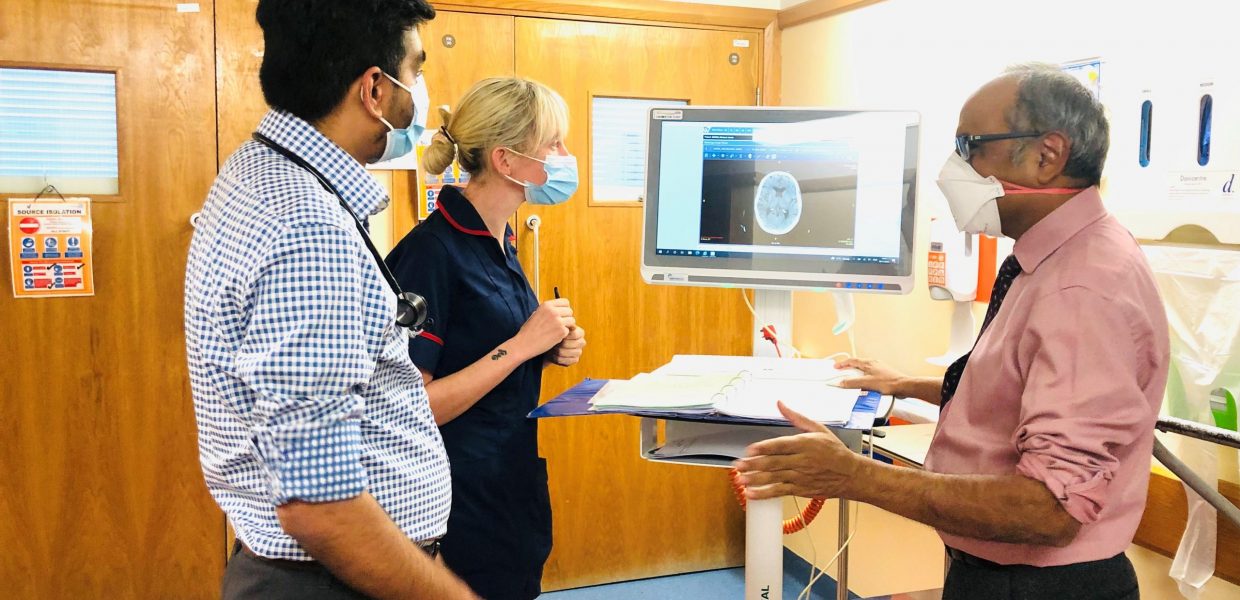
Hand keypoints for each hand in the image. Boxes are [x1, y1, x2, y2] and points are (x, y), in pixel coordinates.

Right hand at [516, 299, 573, 356]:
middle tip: (559, 325)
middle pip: (570, 311)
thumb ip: (548, 311)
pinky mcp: (561, 331)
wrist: (524, 344)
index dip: (565, 309)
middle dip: (566, 318)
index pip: (565, 302)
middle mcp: (553, 311)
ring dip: (566, 326)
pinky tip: (554, 337)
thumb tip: (559, 309)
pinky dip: (563, 335)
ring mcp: (558, 321)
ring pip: (572, 321)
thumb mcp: (536, 314)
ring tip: (556, 331)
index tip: (561, 315)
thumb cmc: (528, 331)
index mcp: (546, 305)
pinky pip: (568, 331)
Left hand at [546, 325, 585, 366]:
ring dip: (557, 351)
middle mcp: (581, 342)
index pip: (574, 334)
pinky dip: (558, 359)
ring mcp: (579, 351)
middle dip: (559, 343)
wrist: (549, 345)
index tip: (555, 334)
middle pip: (570, 344)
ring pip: (567, 353)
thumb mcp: (556, 327)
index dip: (564, 335)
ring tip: (551, 347)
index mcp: (579, 332)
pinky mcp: (575, 359)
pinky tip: (553, 355)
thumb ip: (562, 325)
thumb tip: (567, 326)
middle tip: (551, 342)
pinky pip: (567, 361)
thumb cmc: (553, 333)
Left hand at [732, 402, 862, 499]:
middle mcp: (801, 461)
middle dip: (753, 465)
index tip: (750, 449)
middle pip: (773, 463)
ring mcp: (800, 477)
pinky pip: (779, 491)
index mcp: (805, 444)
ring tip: (740, 479)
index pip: (780, 445)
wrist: (850, 474)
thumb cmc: (835, 452)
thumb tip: (781, 404)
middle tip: (738, 466)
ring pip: (774, 478)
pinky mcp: (800, 489)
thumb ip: (797, 417)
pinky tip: (751, 493)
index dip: (764, 448)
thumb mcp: (818, 429)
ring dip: (755, 479)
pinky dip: (764, 493)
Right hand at [835, 357, 907, 395]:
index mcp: (869, 363)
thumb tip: (842, 382)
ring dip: (857, 373)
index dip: (843, 364)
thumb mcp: (867, 383)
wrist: (903, 386)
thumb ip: (853, 383)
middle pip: (858, 363)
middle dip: (849, 368)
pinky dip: (864, 377)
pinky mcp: (884, 374)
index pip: (852, 361)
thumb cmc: (888, 383)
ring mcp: (879, 368)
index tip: (836, 367)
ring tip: (852, 379)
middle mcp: (874, 364)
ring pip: (864, 369)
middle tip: (842, 372)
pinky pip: (870, 374)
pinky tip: (865, 384)